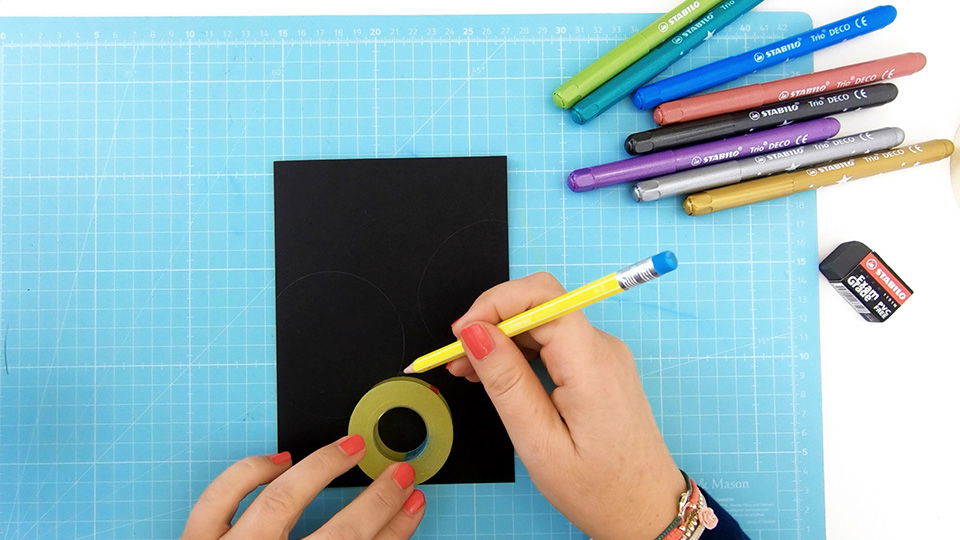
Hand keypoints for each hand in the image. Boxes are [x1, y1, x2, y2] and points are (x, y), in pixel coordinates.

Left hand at [182, 435, 424, 538]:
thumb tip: (379, 534)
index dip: (395, 529)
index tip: (412, 503)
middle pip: (339, 535)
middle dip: (377, 502)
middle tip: (400, 474)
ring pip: (280, 500)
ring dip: (322, 467)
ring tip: (351, 447)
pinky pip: (221, 497)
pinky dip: (251, 471)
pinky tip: (279, 459)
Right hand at [448, 273, 684, 538]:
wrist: (647, 509)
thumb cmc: (599, 488)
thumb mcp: (539, 441)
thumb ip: (505, 381)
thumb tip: (474, 333)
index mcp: (591, 363)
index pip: (541, 297)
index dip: (494, 303)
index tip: (460, 334)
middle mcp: (602, 348)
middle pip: (539, 304)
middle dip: (491, 321)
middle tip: (455, 358)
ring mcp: (603, 355)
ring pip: (542, 321)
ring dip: (501, 337)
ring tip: (466, 371)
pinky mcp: (598, 366)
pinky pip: (553, 341)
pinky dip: (519, 351)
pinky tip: (495, 374)